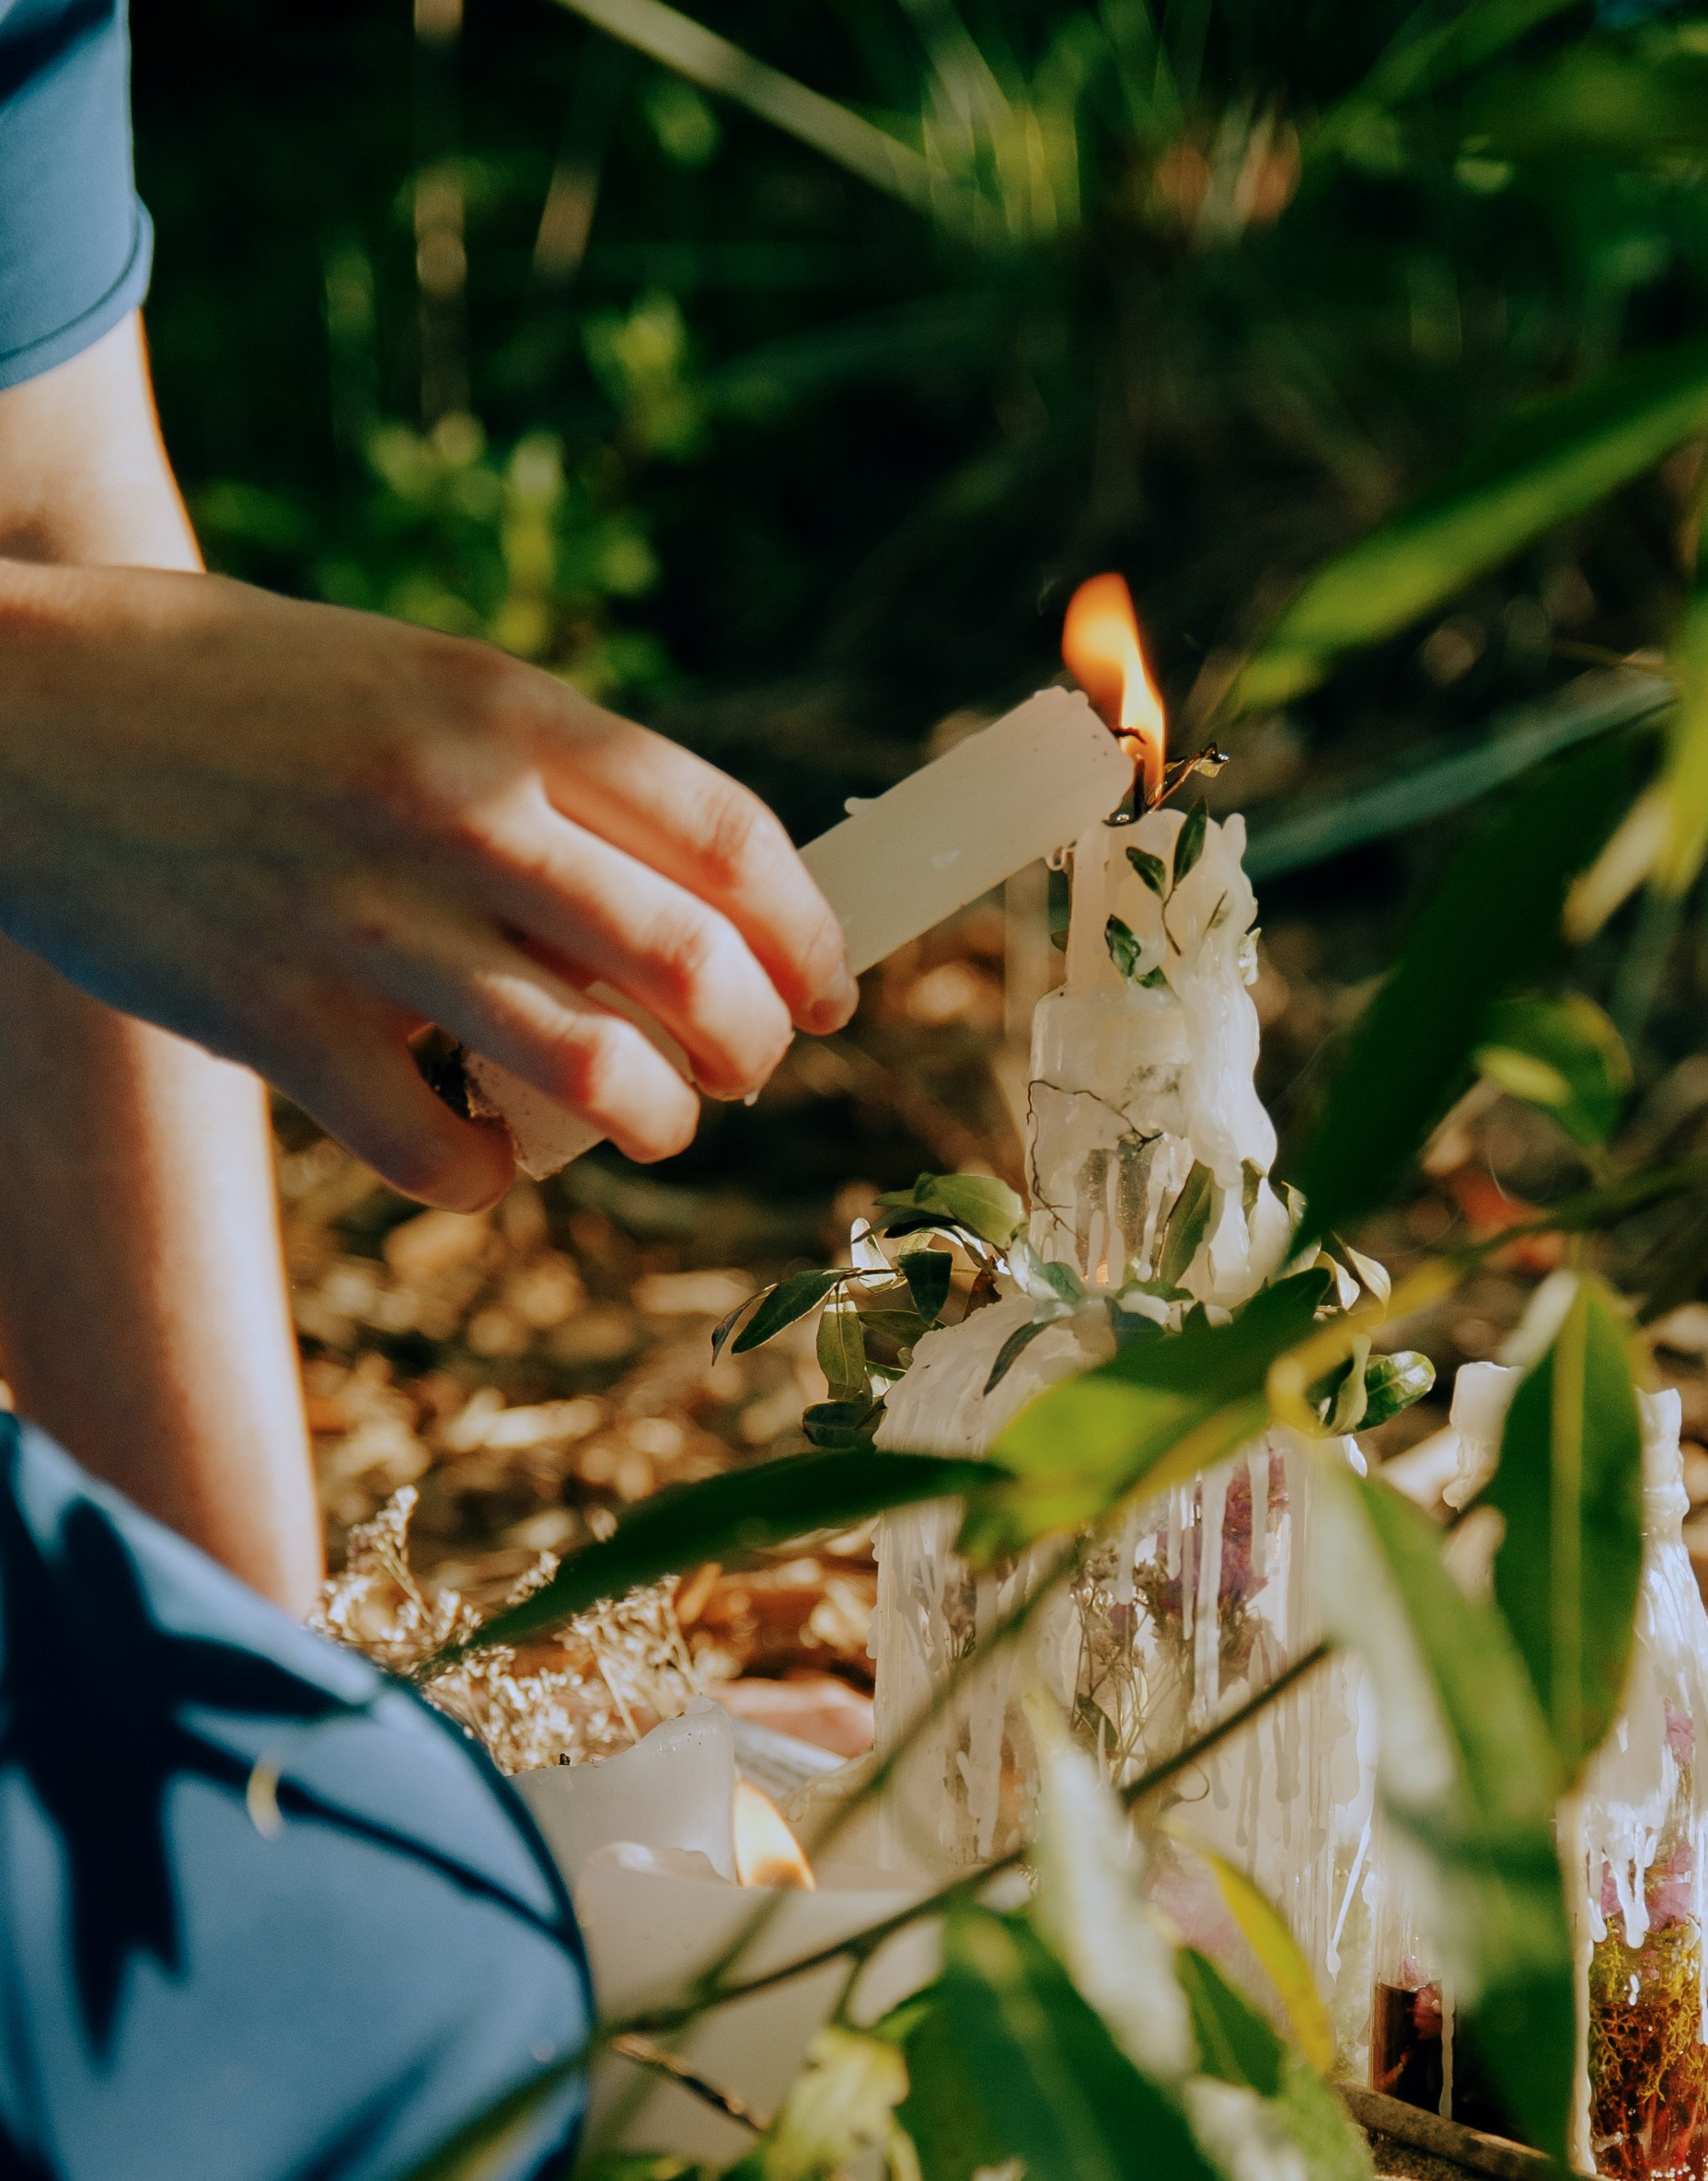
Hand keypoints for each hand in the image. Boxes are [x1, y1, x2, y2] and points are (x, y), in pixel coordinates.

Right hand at [0, 561, 856, 1207]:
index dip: (810, 934)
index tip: (830, 991)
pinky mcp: (278, 1022)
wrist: (7, 714)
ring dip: (651, 1125)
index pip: (728, 838)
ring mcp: (365, 922)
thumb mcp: (405, 679)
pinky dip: (491, 1178)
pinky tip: (479, 1150)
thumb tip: (695, 897)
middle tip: (741, 1073)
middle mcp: (453, 809)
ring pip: (597, 1076)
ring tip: (641, 1123)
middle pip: (692, 969)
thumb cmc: (224, 696)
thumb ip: (540, 771)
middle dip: (751, 1047)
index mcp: (501, 706)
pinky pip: (447, 1155)